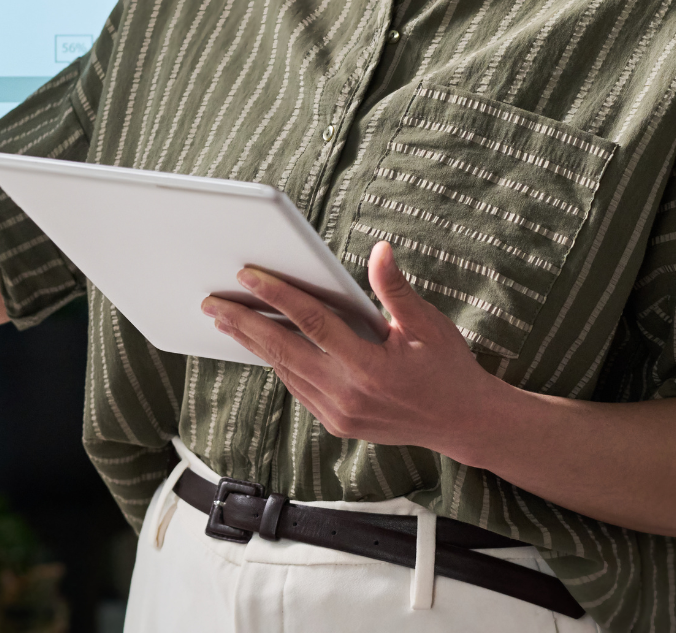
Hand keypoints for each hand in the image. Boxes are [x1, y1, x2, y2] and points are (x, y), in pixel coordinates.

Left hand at [201, 242, 496, 454]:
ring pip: (285, 371)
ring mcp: (340, 414)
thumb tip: (380, 250)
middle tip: (211, 301)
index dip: (277, 295)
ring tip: (224, 318)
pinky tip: (259, 343)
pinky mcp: (337, 423)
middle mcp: (348, 395)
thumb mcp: (427, 324)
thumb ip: (395, 289)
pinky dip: (276, 362)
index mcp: (370, 368)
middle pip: (284, 350)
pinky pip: (297, 387)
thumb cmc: (448, 366)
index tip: (246, 274)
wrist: (464, 423)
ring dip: (253, 343)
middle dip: (243, 323)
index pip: (312, 323)